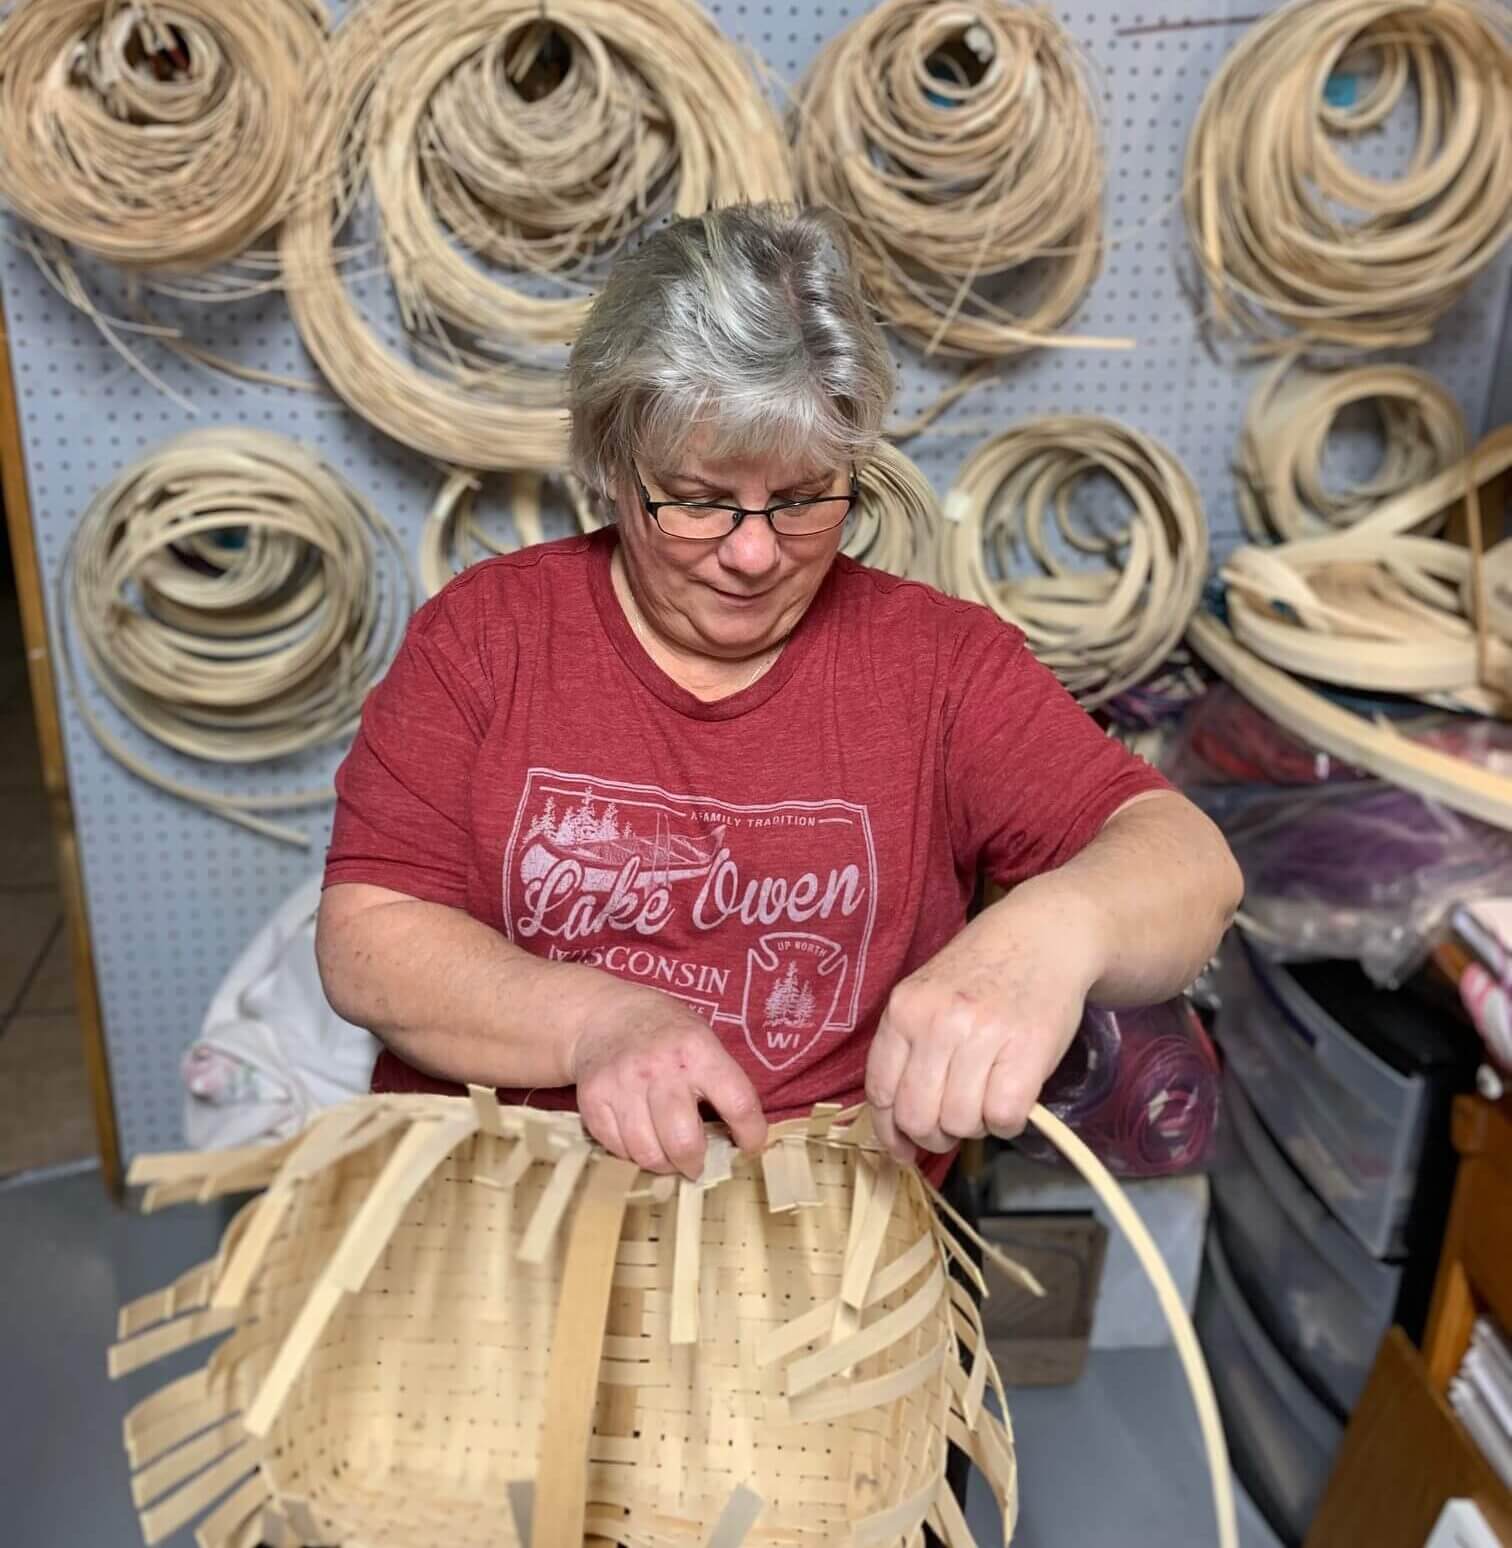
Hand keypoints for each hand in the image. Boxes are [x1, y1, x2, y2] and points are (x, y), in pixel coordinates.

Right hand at [568, 984, 766, 1178]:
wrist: (605, 1016)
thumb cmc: (665, 1033)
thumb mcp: (703, 1039)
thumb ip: (719, 1082)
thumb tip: (737, 1136)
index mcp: (698, 1050)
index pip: (737, 1103)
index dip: (750, 1134)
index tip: (749, 1145)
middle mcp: (661, 1068)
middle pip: (684, 1141)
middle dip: (695, 1162)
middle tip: (696, 1162)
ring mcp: (623, 1084)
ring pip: (648, 1152)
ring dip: (663, 1164)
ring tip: (668, 1156)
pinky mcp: (593, 1100)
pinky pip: (617, 1148)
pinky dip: (632, 1154)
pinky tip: (641, 1140)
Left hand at [865, 884, 1101, 1164]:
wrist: (1046, 935)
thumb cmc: (985, 970)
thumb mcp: (929, 995)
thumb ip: (909, 1049)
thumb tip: (897, 1126)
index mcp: (904, 1010)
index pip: (880, 1092)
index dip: (890, 1132)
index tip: (903, 1147)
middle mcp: (937, 1022)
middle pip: (918, 1117)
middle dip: (936, 1135)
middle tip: (956, 1122)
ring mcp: (982, 1035)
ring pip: (960, 1123)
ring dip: (975, 1127)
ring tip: (988, 1098)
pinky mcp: (1027, 1049)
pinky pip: (1003, 1117)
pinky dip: (1008, 1122)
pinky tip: (1013, 1098)